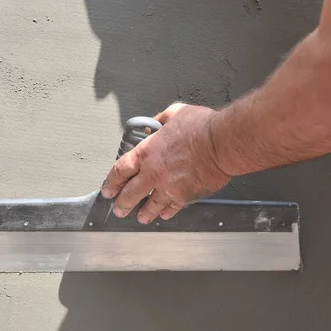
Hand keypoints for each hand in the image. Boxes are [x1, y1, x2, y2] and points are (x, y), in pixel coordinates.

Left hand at [101, 102, 230, 223]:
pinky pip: (173, 207)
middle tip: (119, 209)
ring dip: (144, 213)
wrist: (222, 144)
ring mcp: (169, 187)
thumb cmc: (202, 127)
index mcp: (147, 152)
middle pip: (130, 193)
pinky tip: (164, 214)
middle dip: (122, 204)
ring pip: (151, 205)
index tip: (108, 189)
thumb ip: (161, 120)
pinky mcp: (185, 196)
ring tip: (141, 217)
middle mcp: (154, 173)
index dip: (112, 182)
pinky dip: (167, 212)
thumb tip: (155, 124)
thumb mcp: (175, 113)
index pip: (120, 170)